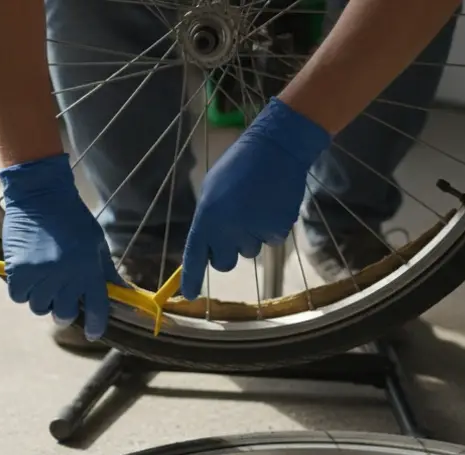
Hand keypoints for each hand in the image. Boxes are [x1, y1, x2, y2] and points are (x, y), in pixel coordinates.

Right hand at [0, 153, 124, 339]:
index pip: (96, 309)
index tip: (93, 333)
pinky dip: (23, 290)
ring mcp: (41, 275)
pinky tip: (28, 275)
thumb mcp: (96, 243)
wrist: (40, 194)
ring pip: (39, 307)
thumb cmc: (72, 218)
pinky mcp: (19, 271)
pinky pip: (19, 297)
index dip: (95, 325)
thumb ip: (107, 272)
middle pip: (64, 314)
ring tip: (43, 280)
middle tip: (61, 298)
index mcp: (89, 269)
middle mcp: (66, 276)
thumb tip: (125, 293)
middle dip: (64, 311)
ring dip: (42, 299)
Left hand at [180, 97, 331, 299]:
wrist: (276, 149)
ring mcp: (253, 231)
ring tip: (255, 205)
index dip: (191, 278)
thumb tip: (209, 245)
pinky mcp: (277, 230)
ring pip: (249, 250)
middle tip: (234, 229)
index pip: (194, 255)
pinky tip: (271, 204)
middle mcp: (228, 229)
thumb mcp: (212, 190)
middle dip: (227, 252)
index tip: (188, 295)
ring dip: (251, 235)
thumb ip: (208, 219)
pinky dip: (271, 227)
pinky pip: (270, 240)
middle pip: (224, 263)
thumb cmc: (240, 165)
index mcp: (207, 217)